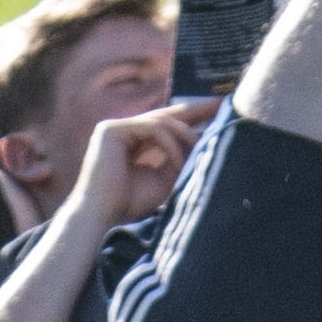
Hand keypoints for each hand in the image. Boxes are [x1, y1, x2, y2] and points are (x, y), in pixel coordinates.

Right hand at [77, 94, 218, 225]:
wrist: (100, 215)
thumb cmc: (128, 202)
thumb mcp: (163, 179)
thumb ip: (179, 159)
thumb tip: (204, 141)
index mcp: (133, 141)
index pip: (166, 124)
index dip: (191, 119)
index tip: (218, 115)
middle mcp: (123, 130)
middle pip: (165, 114)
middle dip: (195, 110)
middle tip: (222, 105)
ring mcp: (115, 127)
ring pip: (161, 121)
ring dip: (185, 135)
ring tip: (203, 148)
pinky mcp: (111, 129)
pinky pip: (152, 128)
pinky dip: (170, 144)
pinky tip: (180, 161)